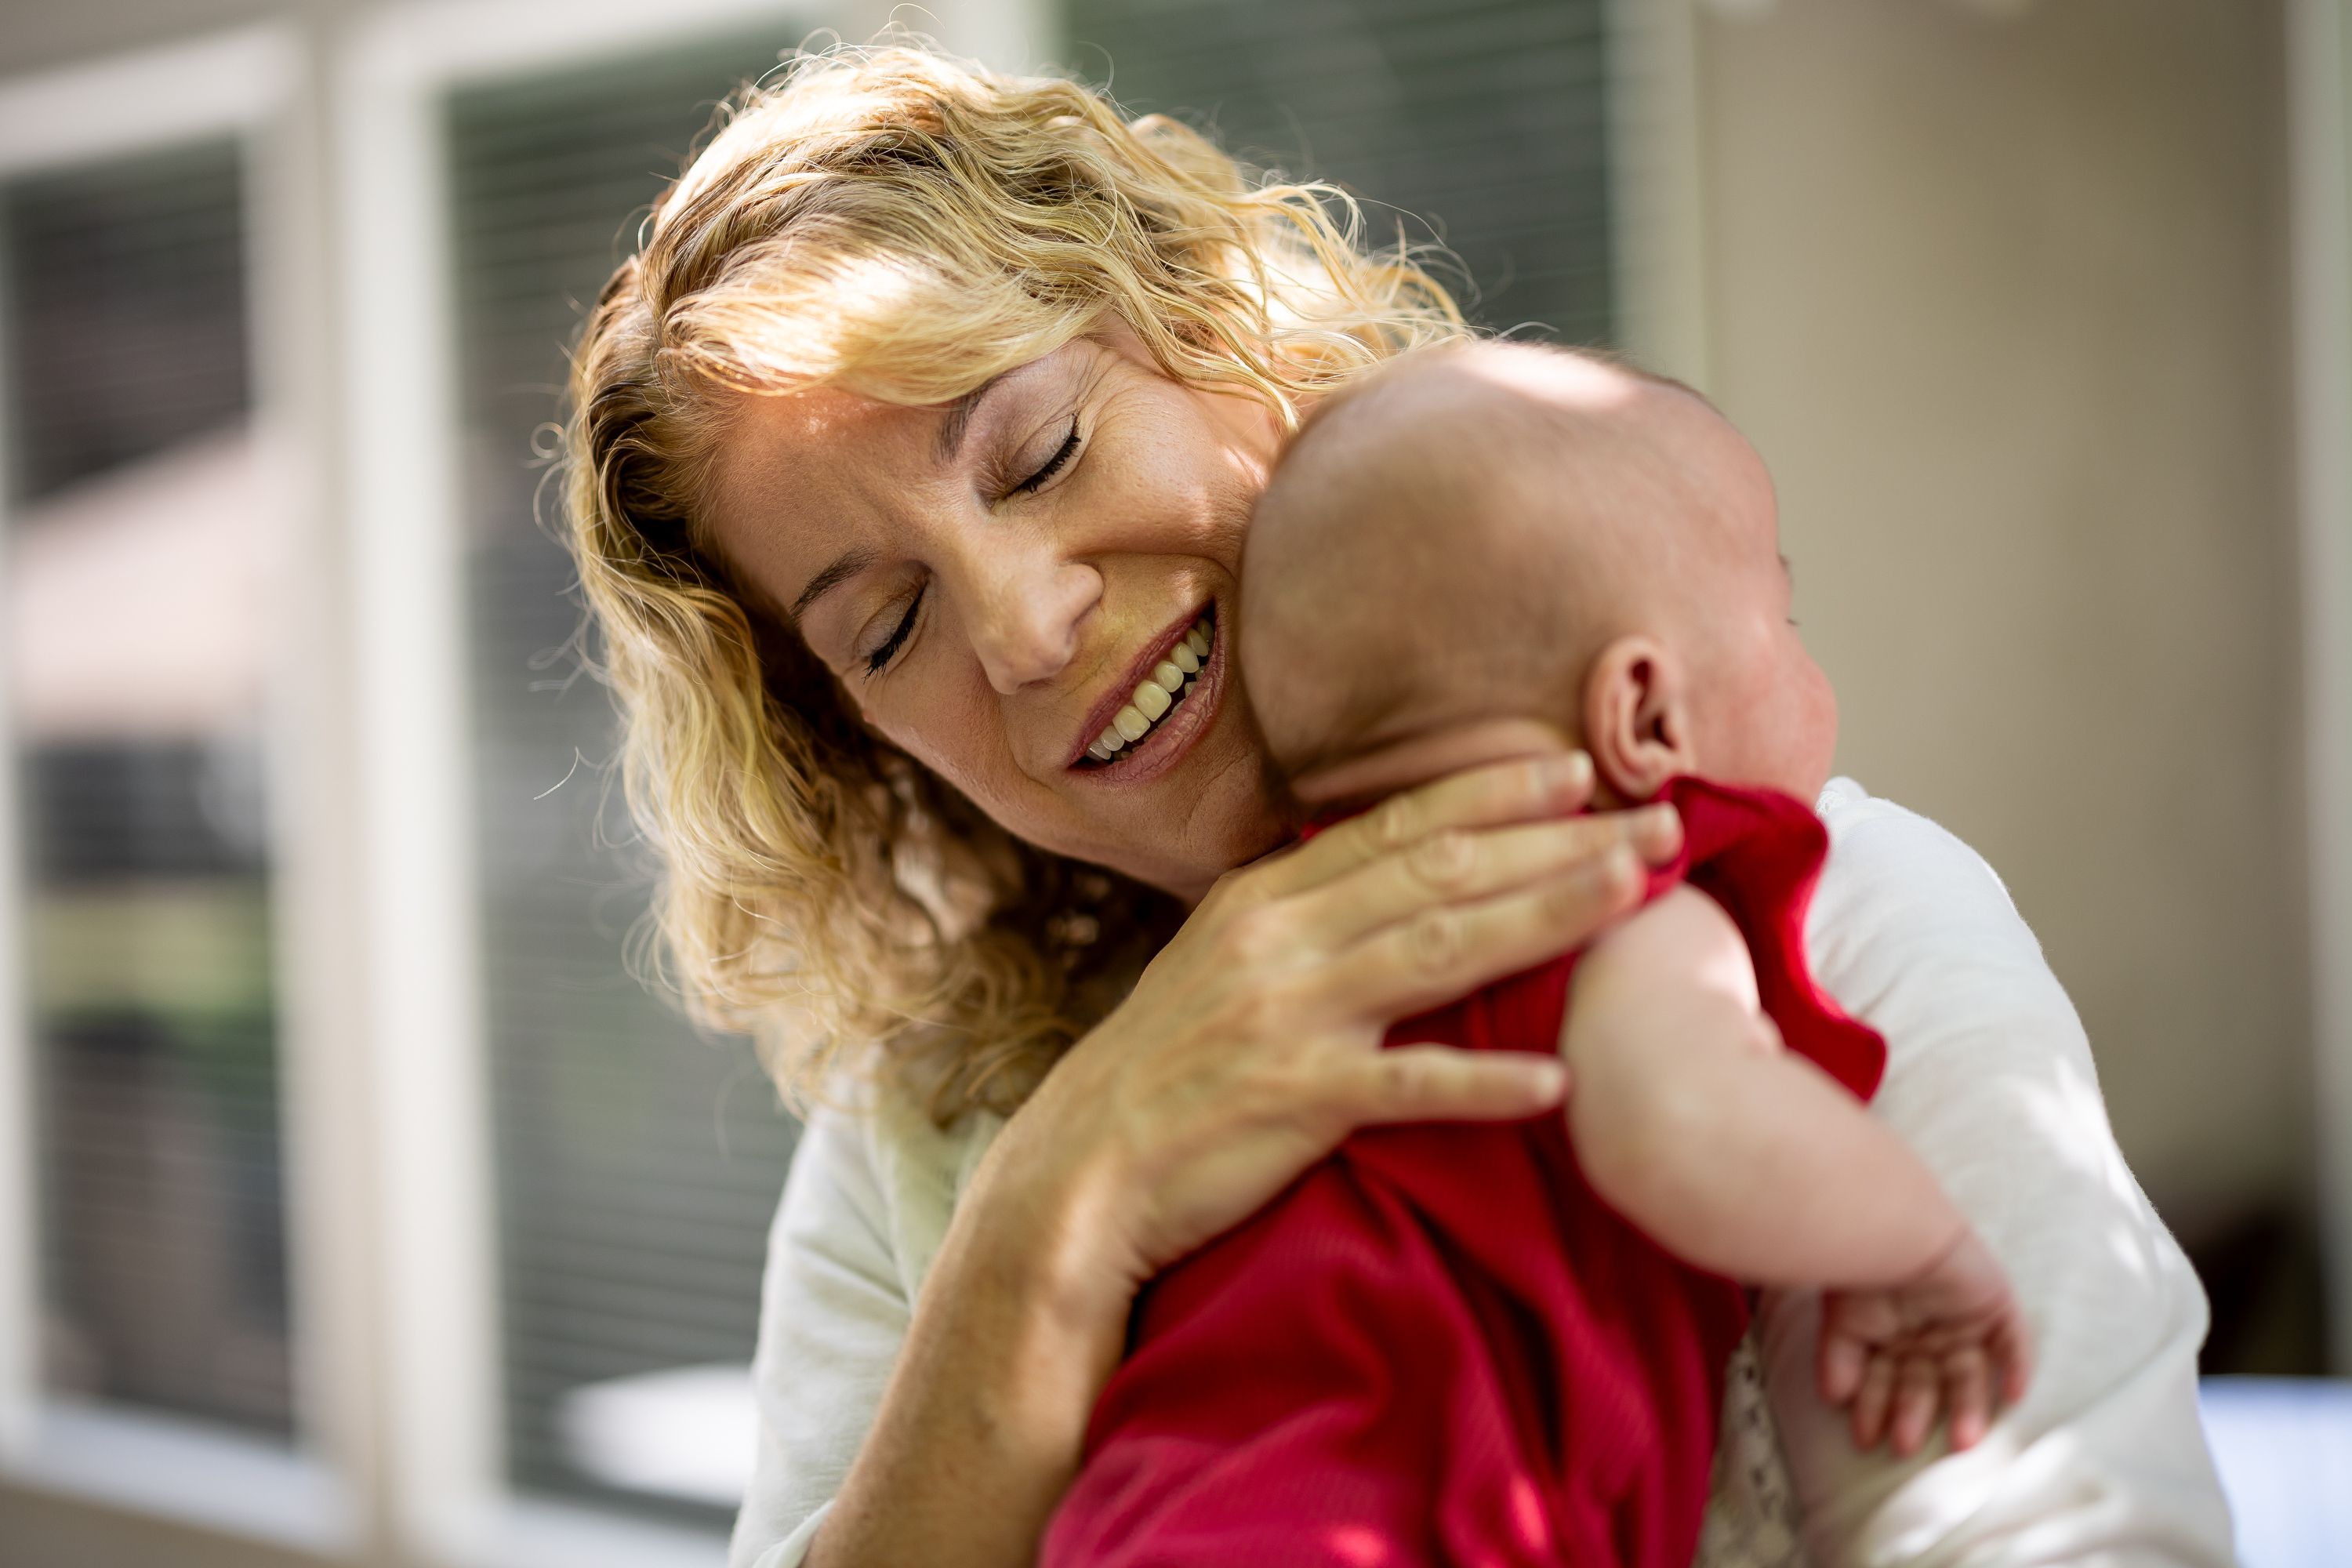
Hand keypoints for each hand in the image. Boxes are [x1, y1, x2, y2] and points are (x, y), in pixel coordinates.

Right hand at [982, 750, 1680, 1320]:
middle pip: (1440, 873)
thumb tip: (1389, 873)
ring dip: (1544, 917)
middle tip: (1655, 823)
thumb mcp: (1221, 963)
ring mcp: (1289, 1018)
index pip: (1396, 828)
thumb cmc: (1165, 1070)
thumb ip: (1304, 914)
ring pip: (1440, 951)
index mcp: (1264, 898)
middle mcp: (1281, 940)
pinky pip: (1406, 1088)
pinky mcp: (1295, 1104)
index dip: (1492, 794)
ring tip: (1631, 895)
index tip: (1577, 769)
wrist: (1080, 1171)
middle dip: (1555, 841)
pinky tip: (1556, 1082)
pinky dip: (1481, 1083)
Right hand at [1817, 1227, 2033, 1456]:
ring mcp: (1964, 1323)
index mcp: (1892, 1337)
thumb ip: (1839, 1359)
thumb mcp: (1842, 1320)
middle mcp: (1928, 1335)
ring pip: (1970, 1375)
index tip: (1864, 1438)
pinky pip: (2013, 1344)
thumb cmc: (1862, 1272)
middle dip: (1915, 1414)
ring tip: (1961, 1441)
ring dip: (1967, 1408)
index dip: (1874, 1408)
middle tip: (1904, 1444)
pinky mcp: (1996, 1306)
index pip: (1885, 1382)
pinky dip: (2017, 1368)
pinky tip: (2015, 1395)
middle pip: (1927, 1384)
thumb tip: (1834, 1398)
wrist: (1896, 1230)